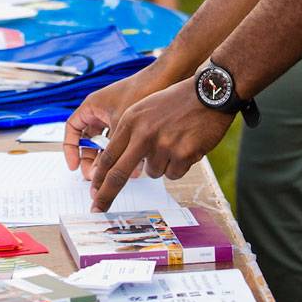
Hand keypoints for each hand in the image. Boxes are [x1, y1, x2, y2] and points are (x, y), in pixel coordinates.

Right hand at [63, 66, 165, 178]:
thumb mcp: (121, 124)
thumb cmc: (142, 92)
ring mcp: (116, 116)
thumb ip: (112, 149)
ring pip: (106, 144)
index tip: (74, 166)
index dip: (71, 148)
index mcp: (92, 106)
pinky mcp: (131, 122)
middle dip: (92, 160)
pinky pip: (122, 142)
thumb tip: (108, 174)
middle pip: (89, 140)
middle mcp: (102, 111)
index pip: (73, 128)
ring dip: (111, 159)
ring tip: (118, 173)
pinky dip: (126, 154)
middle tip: (96, 177)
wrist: (167, 77)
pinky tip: (136, 166)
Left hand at [87, 80, 232, 210]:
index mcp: (131, 121)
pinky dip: (180, 165)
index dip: (99, 177)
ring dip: (162, 164)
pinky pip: (174, 174)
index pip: (109, 155)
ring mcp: (163, 145)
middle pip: (119, 173)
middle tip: (97, 209)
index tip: (92, 192)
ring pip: (153, 173)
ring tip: (174, 142)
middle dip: (106, 194)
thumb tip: (120, 164)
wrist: (210, 92)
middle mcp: (143, 134)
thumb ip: (132, 133)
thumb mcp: (145, 109)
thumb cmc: (177, 101)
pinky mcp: (183, 154)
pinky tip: (187, 145)